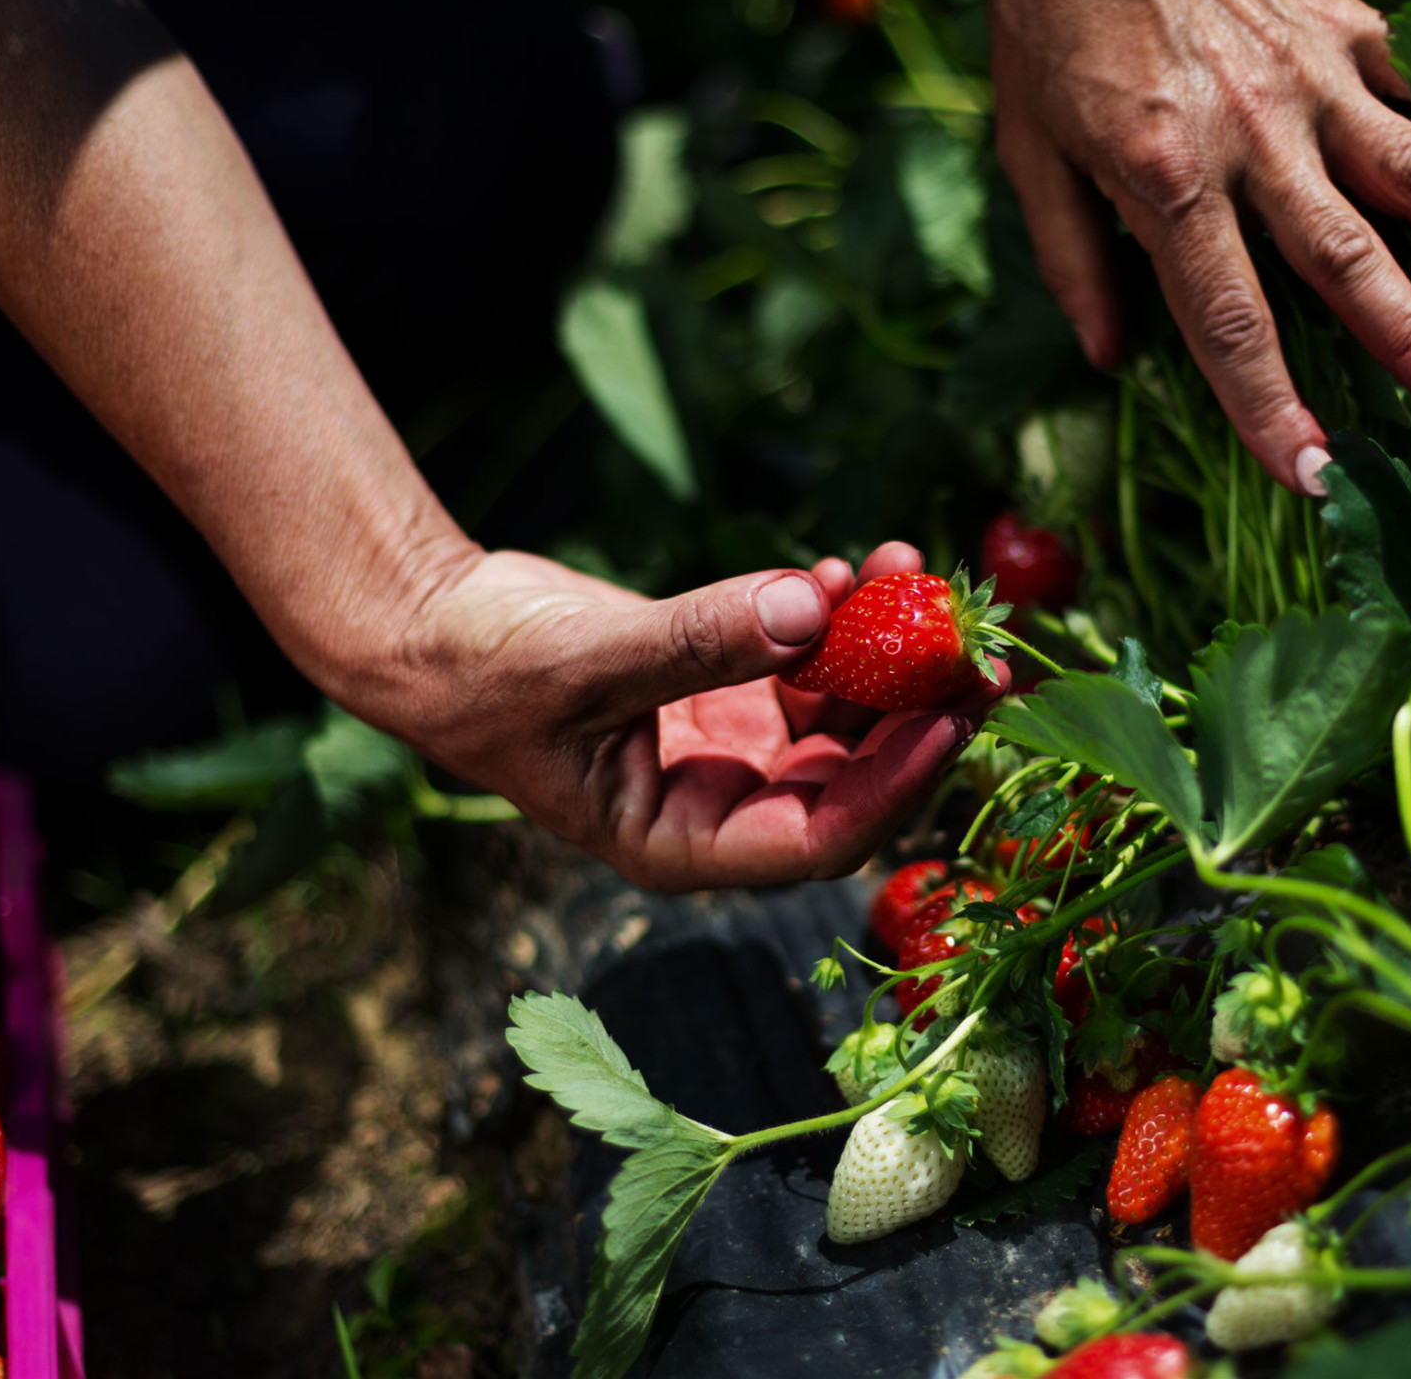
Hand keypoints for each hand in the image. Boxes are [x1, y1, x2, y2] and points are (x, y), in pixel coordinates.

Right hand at [347, 541, 986, 891]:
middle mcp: (720, 809)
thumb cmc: (482, 669)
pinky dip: (839, 620)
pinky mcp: (730, 693)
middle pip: (854, 778)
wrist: (429, 625)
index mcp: (682, 844)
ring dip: (885, 650)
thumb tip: (817, 607)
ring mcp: (731, 751)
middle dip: (917, 712)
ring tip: (909, 568)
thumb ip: (701, 637)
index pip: (818, 839)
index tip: (953, 718)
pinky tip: (850, 566)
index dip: (896, 785)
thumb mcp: (589, 657)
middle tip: (980, 646)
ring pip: (844, 716)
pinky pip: (812, 667)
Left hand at [977, 0, 1410, 493]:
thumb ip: (1071, 258)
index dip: (1269, 404)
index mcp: (1165, 175)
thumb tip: (1106, 356)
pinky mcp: (1343, 23)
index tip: (1315, 473)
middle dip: (1410, 335)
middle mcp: (1251, 132)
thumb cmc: (1052, 27)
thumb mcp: (1028, 150)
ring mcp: (1309, 75)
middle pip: (1343, 256)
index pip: (1227, 317)